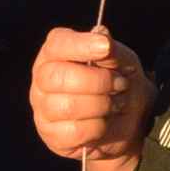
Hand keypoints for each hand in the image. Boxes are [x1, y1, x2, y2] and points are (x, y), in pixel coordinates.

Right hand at [31, 26, 149, 162]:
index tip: (105, 47)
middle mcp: (42, 77)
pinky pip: (74, 131)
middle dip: (97, 81)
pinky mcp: (51, 134)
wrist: (127, 118)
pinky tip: (105, 122)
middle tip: (121, 84)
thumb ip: (111, 50)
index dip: (80, 45)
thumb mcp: (121, 60)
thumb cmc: (117, 79)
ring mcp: (43, 107)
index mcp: (55, 52)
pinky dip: (97, 127)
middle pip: (58, 77)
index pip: (58, 44)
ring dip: (101, 105)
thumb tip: (101, 36)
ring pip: (67, 106)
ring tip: (116, 103)